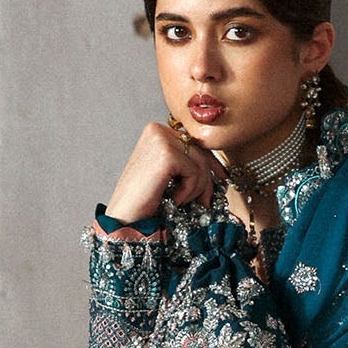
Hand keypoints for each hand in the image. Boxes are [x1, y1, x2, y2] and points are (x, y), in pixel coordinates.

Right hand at [105, 120, 228, 223]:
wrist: (125, 218)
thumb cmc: (145, 200)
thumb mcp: (169, 174)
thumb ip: (186, 161)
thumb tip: (218, 166)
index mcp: (156, 131)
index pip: (194, 142)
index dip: (211, 162)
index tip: (222, 177)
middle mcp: (157, 129)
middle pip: (200, 151)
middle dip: (207, 179)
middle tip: (204, 201)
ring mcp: (160, 139)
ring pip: (200, 162)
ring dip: (197, 188)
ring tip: (179, 201)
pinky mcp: (165, 154)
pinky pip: (194, 172)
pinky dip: (188, 191)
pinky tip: (173, 199)